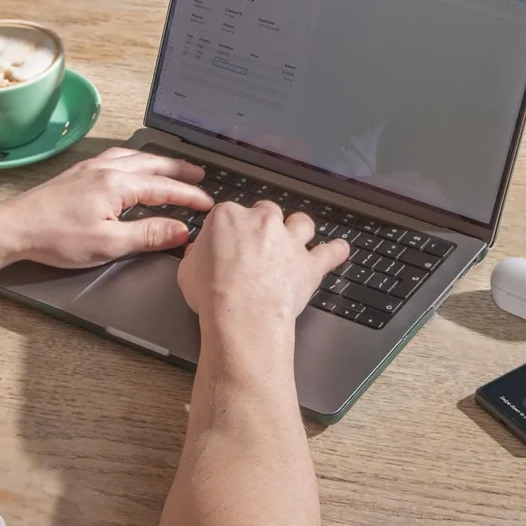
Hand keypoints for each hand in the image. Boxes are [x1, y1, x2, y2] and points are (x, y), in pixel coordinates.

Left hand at [0, 148, 215, 268]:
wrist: (14, 228)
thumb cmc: (55, 237)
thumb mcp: (109, 244)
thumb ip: (148, 235)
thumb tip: (180, 231)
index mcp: (117, 184)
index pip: (165, 188)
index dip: (190, 197)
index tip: (208, 205)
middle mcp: (106, 169)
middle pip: (153, 165)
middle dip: (180, 171)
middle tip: (200, 176)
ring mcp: (90, 168)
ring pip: (135, 157)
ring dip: (158, 162)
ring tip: (173, 168)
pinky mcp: (78, 174)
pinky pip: (116, 157)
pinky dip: (135, 159)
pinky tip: (133, 165)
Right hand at [177, 201, 348, 336]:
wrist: (242, 314)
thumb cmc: (213, 293)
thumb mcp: (187, 271)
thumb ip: (196, 256)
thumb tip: (197, 254)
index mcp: (229, 217)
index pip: (229, 214)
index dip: (229, 230)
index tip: (227, 244)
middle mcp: (262, 222)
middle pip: (267, 212)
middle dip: (263, 225)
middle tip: (258, 244)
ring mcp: (289, 241)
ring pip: (301, 223)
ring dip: (299, 230)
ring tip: (296, 241)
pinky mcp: (309, 264)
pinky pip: (332, 251)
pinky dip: (336, 250)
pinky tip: (338, 249)